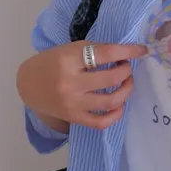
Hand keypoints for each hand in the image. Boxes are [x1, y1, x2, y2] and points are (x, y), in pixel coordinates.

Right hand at [17, 41, 148, 131]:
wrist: (29, 84)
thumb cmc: (51, 62)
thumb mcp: (69, 49)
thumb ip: (94, 51)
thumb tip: (126, 54)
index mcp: (68, 59)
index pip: (106, 53)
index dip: (129, 51)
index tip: (141, 50)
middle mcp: (71, 82)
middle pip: (111, 78)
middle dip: (126, 70)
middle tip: (126, 67)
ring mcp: (73, 103)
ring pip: (111, 100)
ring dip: (126, 90)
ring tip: (126, 82)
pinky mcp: (74, 117)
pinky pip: (102, 121)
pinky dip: (116, 114)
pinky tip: (119, 104)